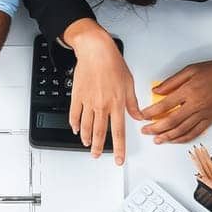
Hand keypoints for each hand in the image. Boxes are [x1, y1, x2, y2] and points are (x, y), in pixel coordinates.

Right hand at [68, 27, 142, 163]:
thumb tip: (138, 116)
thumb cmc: (113, 64)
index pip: (119, 132)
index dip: (119, 148)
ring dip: (87, 138)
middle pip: (100, 133)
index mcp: (117, 103)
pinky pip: (74, 115)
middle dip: (99, 148)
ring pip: (86, 126)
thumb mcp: (129, 83)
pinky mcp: (77, 96)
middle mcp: (102, 106)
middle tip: (97, 156)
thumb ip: (133, 103)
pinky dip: (75, 124)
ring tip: (87, 145)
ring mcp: (88, 102)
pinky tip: (76, 129)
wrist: (96, 52)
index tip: (119, 159)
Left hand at [142, 50, 211, 143]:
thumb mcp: (190, 70)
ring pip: (182, 130)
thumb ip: (172, 81)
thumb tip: (156, 91)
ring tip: (156, 139)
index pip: (164, 105)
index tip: (142, 116)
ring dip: (167, 137)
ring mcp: (204, 113)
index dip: (151, 113)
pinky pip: (195, 132)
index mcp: (189, 90)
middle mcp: (196, 104)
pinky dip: (183, 138)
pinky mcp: (211, 119)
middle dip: (155, 128)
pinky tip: (174, 140)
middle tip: (145, 131)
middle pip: (171, 121)